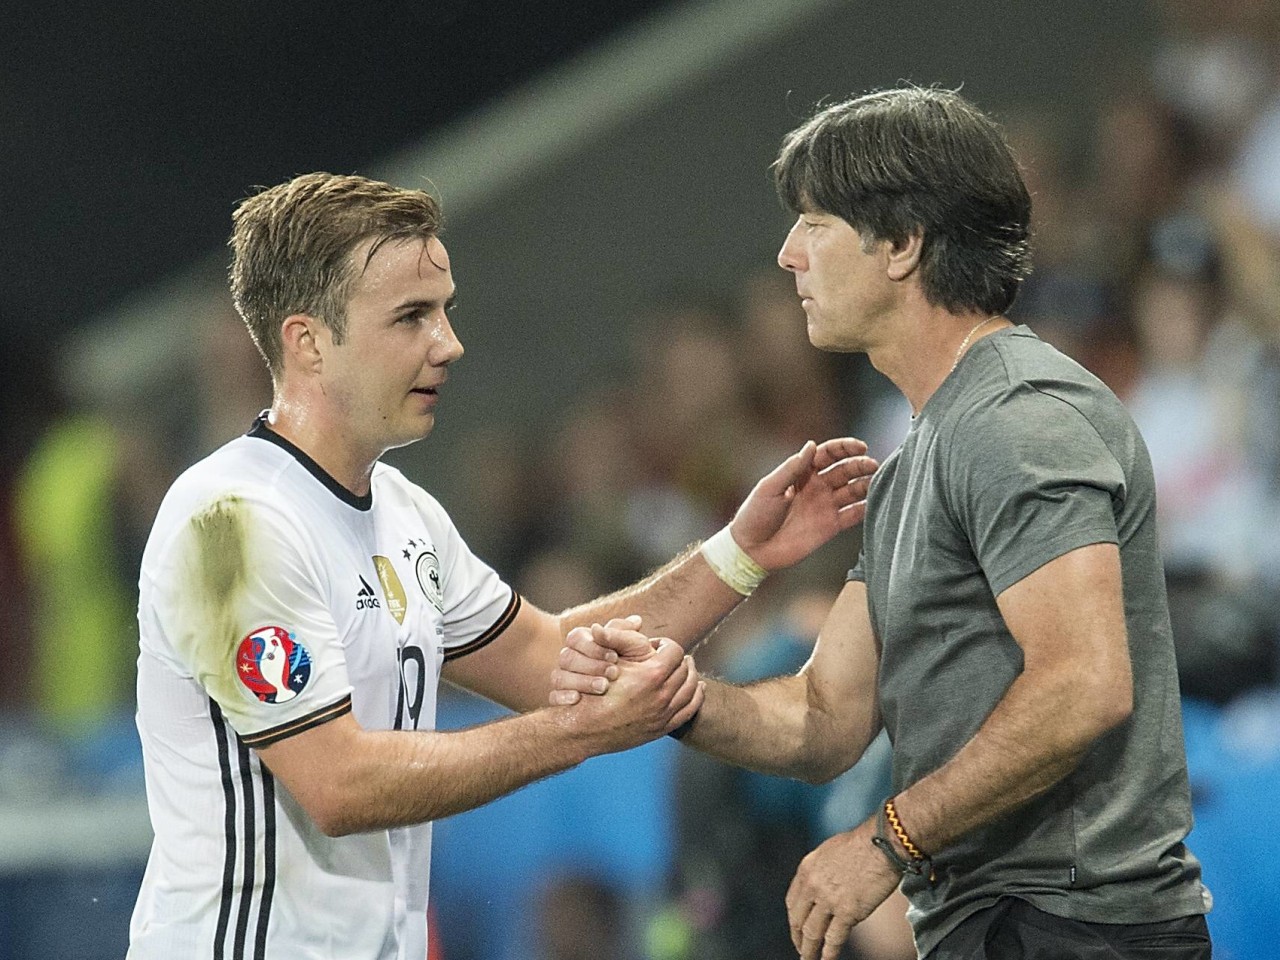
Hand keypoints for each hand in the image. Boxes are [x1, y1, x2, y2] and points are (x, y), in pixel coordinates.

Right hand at [550, 616, 659, 705]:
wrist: (646, 689)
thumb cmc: (638, 660)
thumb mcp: (635, 644)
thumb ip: (619, 632)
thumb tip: (597, 628)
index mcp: (584, 640)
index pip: (576, 638)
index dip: (593, 648)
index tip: (615, 657)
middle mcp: (571, 658)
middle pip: (567, 658)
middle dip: (591, 666)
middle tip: (614, 673)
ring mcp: (565, 678)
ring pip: (559, 677)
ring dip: (581, 682)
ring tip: (603, 687)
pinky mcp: (563, 698)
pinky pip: (553, 697)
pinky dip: (562, 697)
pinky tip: (578, 699)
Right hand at [566, 636, 703, 750]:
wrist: (583, 729)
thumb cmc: (591, 692)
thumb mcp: (606, 659)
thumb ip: (622, 636)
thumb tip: (635, 618)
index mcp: (651, 674)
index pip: (674, 650)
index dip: (665, 644)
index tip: (656, 645)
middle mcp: (662, 695)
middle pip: (684, 668)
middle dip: (677, 659)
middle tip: (669, 655)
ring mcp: (664, 714)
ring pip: (691, 688)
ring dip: (690, 674)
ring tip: (685, 667)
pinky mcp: (662, 728)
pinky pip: (690, 710)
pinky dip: (697, 696)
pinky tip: (697, 688)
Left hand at [731, 438, 876, 570]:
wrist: (752, 550)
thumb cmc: (755, 515)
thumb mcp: (770, 487)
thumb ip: (792, 467)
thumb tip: (812, 444)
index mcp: (802, 473)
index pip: (828, 454)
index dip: (845, 448)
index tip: (861, 446)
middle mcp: (817, 487)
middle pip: (845, 470)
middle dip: (860, 465)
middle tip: (873, 465)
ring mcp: (825, 506)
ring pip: (853, 490)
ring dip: (867, 484)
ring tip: (877, 481)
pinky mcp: (830, 527)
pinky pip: (853, 515)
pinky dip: (866, 509)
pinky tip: (876, 503)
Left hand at [785, 821, 901, 959]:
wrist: (882, 845)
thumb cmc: (862, 844)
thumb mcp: (829, 852)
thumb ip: (821, 871)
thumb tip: (822, 886)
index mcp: (807, 869)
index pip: (792, 902)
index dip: (794, 919)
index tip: (797, 928)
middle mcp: (813, 886)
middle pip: (798, 920)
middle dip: (798, 938)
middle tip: (801, 949)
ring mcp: (828, 900)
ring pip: (812, 933)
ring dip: (809, 950)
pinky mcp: (847, 912)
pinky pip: (833, 939)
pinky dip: (828, 953)